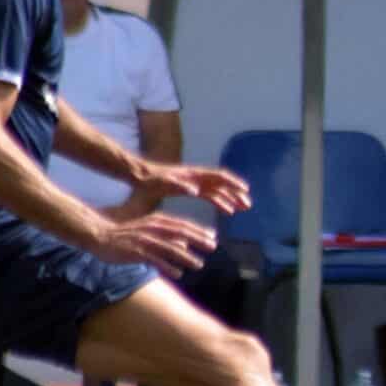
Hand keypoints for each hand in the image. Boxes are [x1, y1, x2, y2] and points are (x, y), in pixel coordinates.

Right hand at [89, 211, 217, 276]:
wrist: (98, 234)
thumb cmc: (125, 234)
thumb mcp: (148, 230)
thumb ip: (167, 236)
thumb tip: (185, 244)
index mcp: (157, 221)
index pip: (182, 225)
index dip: (198, 231)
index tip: (213, 237)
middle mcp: (153, 228)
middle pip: (181, 233)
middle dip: (198, 240)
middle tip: (213, 247)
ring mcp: (145, 240)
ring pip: (170, 248)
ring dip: (186, 257)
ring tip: (199, 264)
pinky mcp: (136, 251)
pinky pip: (155, 260)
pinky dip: (168, 266)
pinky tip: (178, 273)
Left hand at [134, 161, 251, 216]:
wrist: (138, 176)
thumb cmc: (149, 181)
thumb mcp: (162, 184)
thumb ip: (179, 186)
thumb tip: (196, 190)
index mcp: (193, 176)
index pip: (218, 177)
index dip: (232, 183)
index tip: (244, 191)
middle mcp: (197, 177)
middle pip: (222, 184)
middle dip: (235, 193)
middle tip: (247, 205)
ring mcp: (195, 182)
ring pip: (218, 190)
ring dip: (231, 198)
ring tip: (242, 208)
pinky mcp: (190, 188)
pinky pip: (210, 194)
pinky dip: (221, 201)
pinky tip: (226, 210)